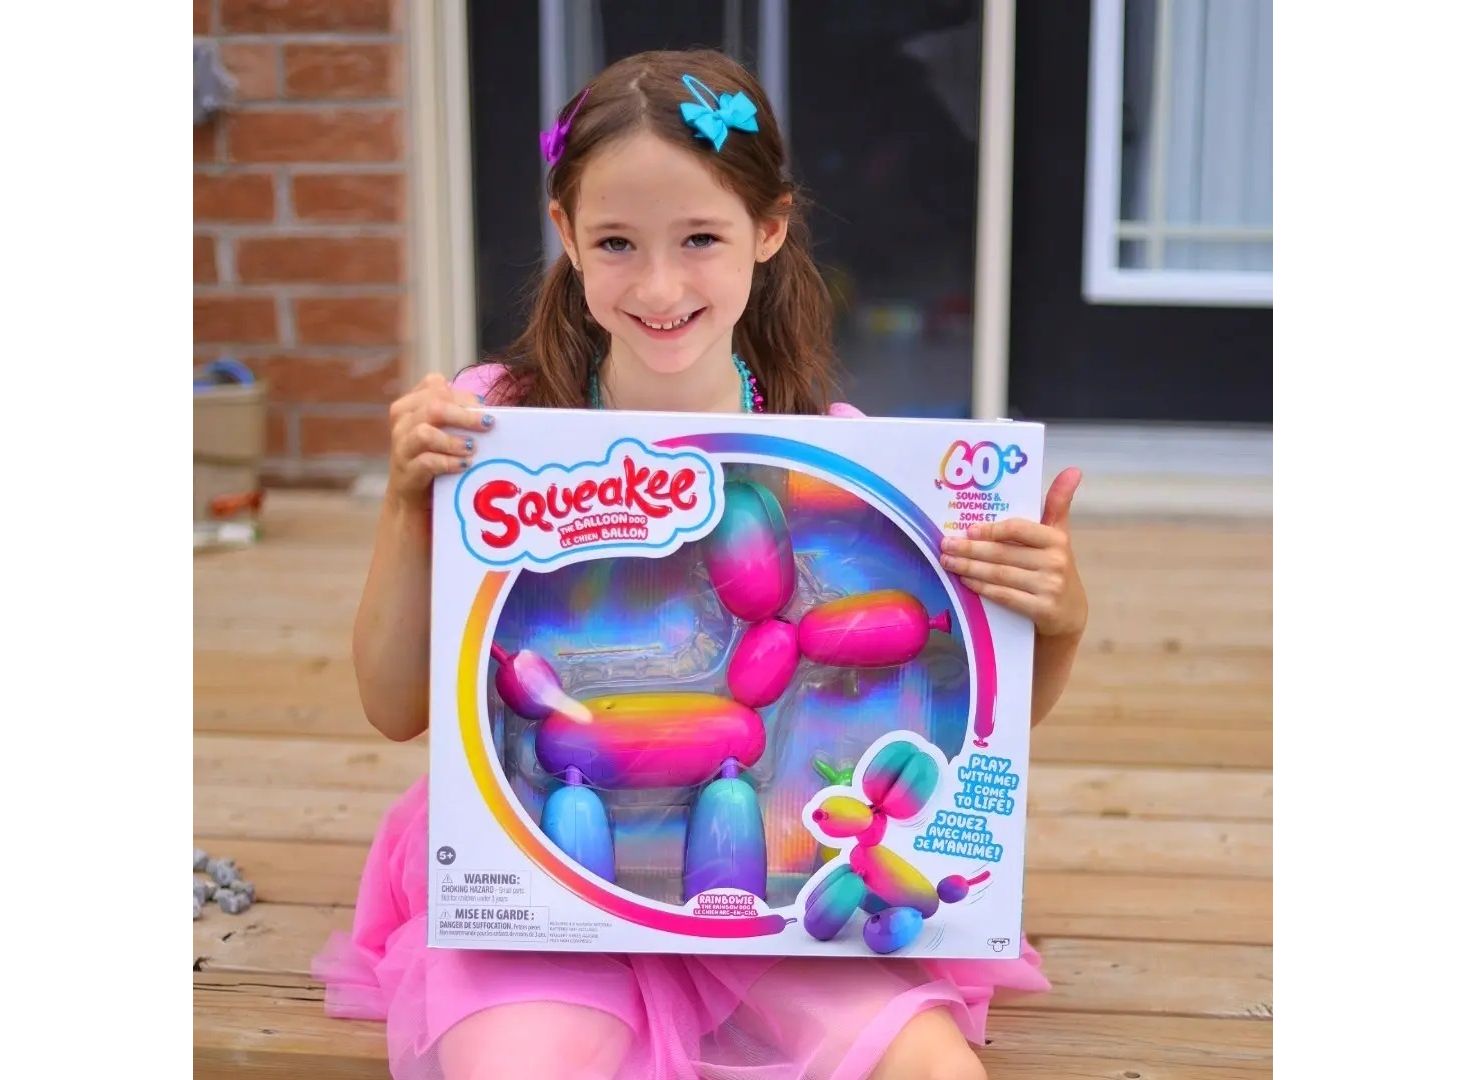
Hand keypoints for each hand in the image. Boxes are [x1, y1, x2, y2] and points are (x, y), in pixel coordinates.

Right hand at [386, 373, 492, 509]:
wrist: (412, 499)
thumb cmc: (434, 458)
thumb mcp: (444, 432)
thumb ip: (459, 418)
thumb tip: (488, 413)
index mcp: (410, 405)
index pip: (434, 386)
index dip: (461, 395)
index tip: (483, 409)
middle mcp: (402, 422)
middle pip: (433, 406)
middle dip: (465, 415)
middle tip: (488, 424)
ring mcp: (401, 447)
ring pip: (424, 433)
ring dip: (453, 440)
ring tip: (472, 448)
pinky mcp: (406, 472)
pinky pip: (427, 462)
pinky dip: (449, 462)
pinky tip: (464, 466)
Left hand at [938, 467, 1087, 637]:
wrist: (1070, 612)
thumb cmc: (1055, 567)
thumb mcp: (1058, 535)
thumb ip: (1057, 503)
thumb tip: (1072, 470)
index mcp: (1056, 539)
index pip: (1018, 529)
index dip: (991, 529)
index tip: (968, 529)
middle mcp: (1054, 562)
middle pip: (1002, 553)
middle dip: (969, 549)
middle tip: (945, 544)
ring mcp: (1049, 587)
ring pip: (999, 574)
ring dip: (969, 567)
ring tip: (948, 561)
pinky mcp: (1041, 610)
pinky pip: (1004, 596)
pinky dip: (981, 588)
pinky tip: (965, 581)